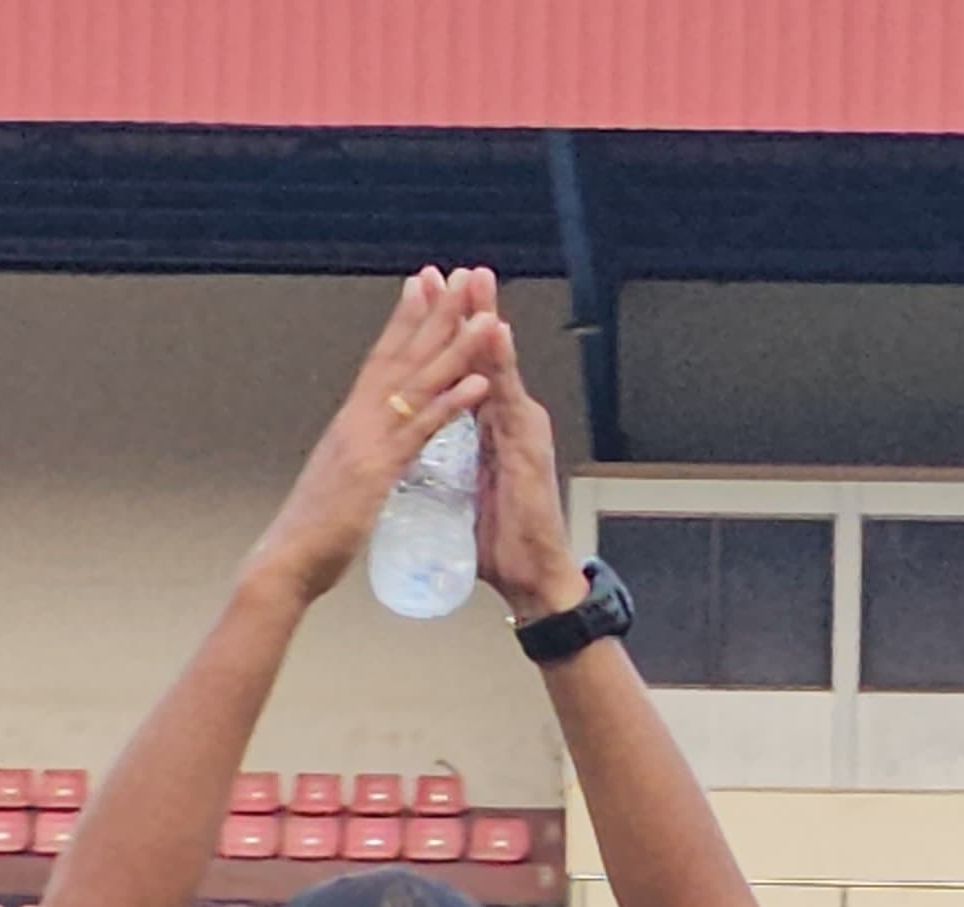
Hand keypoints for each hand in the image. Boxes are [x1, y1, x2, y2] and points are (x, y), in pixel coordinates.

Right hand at [240, 270, 496, 605]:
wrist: (285, 562)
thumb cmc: (312, 532)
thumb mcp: (339, 481)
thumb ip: (356, 458)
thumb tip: (364, 449)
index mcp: (349, 423)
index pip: (380, 360)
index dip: (403, 321)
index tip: (422, 285)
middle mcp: (356, 421)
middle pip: (401, 356)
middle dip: (432, 314)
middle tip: (457, 276)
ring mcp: (367, 442)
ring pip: (418, 383)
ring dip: (454, 347)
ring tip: (485, 317)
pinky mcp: (378, 471)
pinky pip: (421, 430)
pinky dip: (451, 404)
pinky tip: (477, 382)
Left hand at [456, 269, 592, 618]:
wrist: (533, 579)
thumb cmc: (504, 543)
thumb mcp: (466, 492)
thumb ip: (455, 465)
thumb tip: (430, 456)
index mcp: (491, 428)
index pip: (466, 372)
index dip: (448, 336)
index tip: (431, 299)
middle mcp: (509, 420)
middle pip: (485, 357)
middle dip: (470, 311)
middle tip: (456, 269)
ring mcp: (522, 429)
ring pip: (499, 365)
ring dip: (487, 320)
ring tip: (476, 282)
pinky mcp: (528, 446)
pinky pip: (510, 397)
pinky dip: (502, 362)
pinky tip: (494, 331)